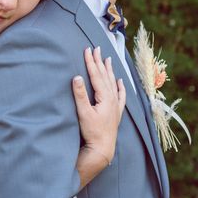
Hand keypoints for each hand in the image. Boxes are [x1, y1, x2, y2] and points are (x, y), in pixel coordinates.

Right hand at [72, 47, 125, 165]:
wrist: (103, 148)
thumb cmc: (92, 132)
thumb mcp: (83, 113)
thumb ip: (80, 94)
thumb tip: (76, 77)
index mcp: (104, 97)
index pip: (96, 75)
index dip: (91, 62)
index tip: (87, 50)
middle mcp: (112, 99)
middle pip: (105, 76)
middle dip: (99, 62)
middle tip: (96, 49)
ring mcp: (115, 105)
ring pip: (113, 83)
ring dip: (109, 70)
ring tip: (108, 59)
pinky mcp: (116, 112)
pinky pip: (121, 96)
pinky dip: (121, 87)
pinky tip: (120, 81)